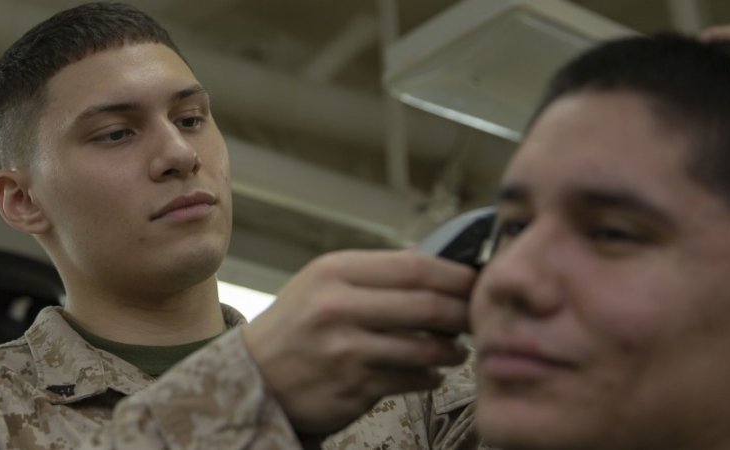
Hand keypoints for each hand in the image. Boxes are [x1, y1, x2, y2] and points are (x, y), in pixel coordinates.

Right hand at [241, 249, 474, 435]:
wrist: (252, 376)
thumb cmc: (296, 325)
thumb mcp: (322, 283)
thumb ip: (374, 273)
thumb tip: (437, 265)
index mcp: (335, 272)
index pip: (414, 266)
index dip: (455, 274)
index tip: (476, 280)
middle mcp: (339, 307)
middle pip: (427, 305)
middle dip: (463, 311)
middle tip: (478, 316)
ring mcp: (346, 350)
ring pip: (425, 347)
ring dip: (452, 349)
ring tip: (457, 348)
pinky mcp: (354, 387)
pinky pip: (411, 379)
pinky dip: (429, 376)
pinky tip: (431, 372)